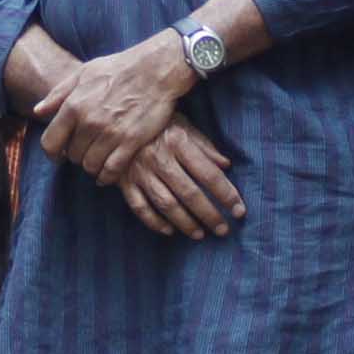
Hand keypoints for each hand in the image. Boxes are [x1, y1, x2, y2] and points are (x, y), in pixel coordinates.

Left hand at [36, 34, 192, 182]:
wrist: (155, 70)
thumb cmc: (118, 69)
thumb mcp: (83, 73)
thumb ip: (58, 94)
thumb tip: (38, 111)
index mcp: (73, 106)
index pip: (50, 143)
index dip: (52, 153)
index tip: (58, 155)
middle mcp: (89, 122)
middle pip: (72, 156)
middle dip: (77, 156)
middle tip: (86, 150)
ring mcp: (110, 134)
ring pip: (91, 166)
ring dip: (92, 166)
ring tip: (98, 159)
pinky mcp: (131, 142)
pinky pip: (112, 170)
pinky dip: (107, 176)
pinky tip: (108, 173)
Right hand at [116, 119, 242, 238]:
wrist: (115, 119)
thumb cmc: (156, 122)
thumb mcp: (183, 124)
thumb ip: (204, 146)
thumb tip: (226, 165)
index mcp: (178, 142)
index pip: (209, 174)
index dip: (226, 194)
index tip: (239, 210)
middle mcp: (159, 158)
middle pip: (189, 193)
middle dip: (209, 215)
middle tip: (223, 230)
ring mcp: (140, 171)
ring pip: (166, 204)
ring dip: (185, 223)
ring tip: (200, 234)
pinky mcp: (123, 181)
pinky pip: (139, 207)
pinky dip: (154, 222)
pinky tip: (169, 230)